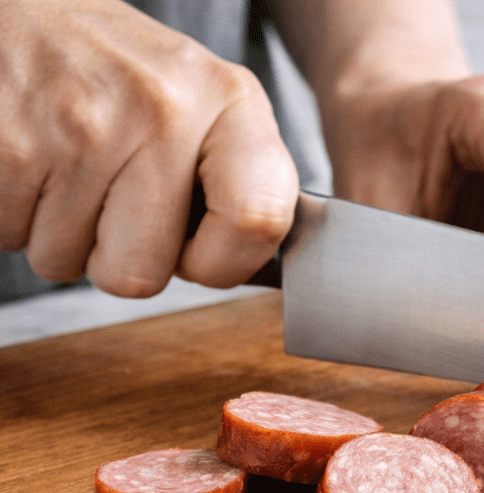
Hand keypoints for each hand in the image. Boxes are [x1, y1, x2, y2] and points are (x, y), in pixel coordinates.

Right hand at [0, 0, 297, 296]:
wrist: (22, 10)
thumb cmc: (121, 73)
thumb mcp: (203, 103)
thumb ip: (239, 181)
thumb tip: (251, 266)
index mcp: (228, 99)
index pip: (259, 220)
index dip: (225, 264)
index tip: (203, 256)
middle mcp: (161, 110)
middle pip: (143, 275)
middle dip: (121, 260)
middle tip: (115, 203)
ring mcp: (81, 129)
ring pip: (66, 264)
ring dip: (63, 236)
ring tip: (69, 171)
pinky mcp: (12, 147)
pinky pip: (13, 238)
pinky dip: (16, 217)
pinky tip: (35, 165)